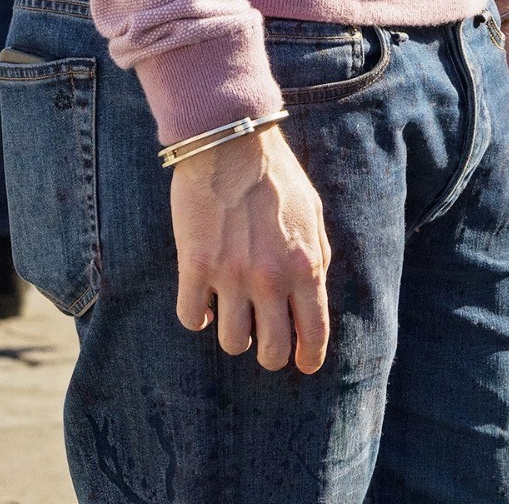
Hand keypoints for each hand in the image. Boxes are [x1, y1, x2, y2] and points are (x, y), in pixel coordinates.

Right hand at [172, 124, 330, 369]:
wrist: (232, 143)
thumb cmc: (277, 178)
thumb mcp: (313, 217)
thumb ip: (316, 259)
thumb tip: (313, 297)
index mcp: (306, 267)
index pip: (313, 333)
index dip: (308, 358)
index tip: (302, 364)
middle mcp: (270, 279)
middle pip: (270, 351)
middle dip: (269, 353)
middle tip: (263, 342)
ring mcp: (231, 276)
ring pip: (231, 342)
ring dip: (232, 334)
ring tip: (231, 315)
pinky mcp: (195, 267)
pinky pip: (192, 318)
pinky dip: (198, 316)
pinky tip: (201, 302)